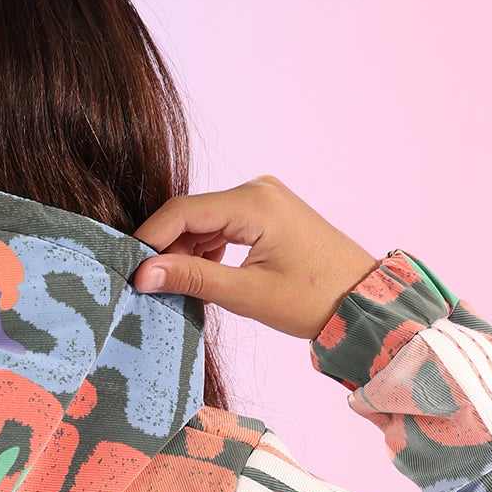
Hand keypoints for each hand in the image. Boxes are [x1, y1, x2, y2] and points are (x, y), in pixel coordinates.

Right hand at [132, 175, 377, 339]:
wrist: (363, 302)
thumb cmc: (313, 300)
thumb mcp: (247, 294)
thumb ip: (192, 279)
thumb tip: (143, 275)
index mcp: (254, 202)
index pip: (182, 212)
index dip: (149, 240)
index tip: (128, 270)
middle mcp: (258, 189)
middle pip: (191, 212)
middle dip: (166, 247)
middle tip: (146, 284)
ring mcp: (264, 197)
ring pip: (205, 219)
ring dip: (186, 250)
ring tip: (175, 286)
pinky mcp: (269, 211)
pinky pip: (224, 223)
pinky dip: (207, 248)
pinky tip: (202, 275)